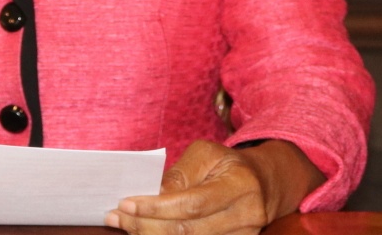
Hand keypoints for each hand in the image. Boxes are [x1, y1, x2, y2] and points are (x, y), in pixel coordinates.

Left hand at [105, 139, 323, 234]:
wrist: (265, 181)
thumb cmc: (229, 163)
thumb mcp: (206, 154)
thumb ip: (179, 174)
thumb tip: (150, 194)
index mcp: (239, 185)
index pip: (192, 203)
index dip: (156, 207)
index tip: (125, 203)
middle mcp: (246, 215)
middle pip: (188, 230)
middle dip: (146, 225)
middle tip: (116, 217)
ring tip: (125, 225)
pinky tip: (147, 232)